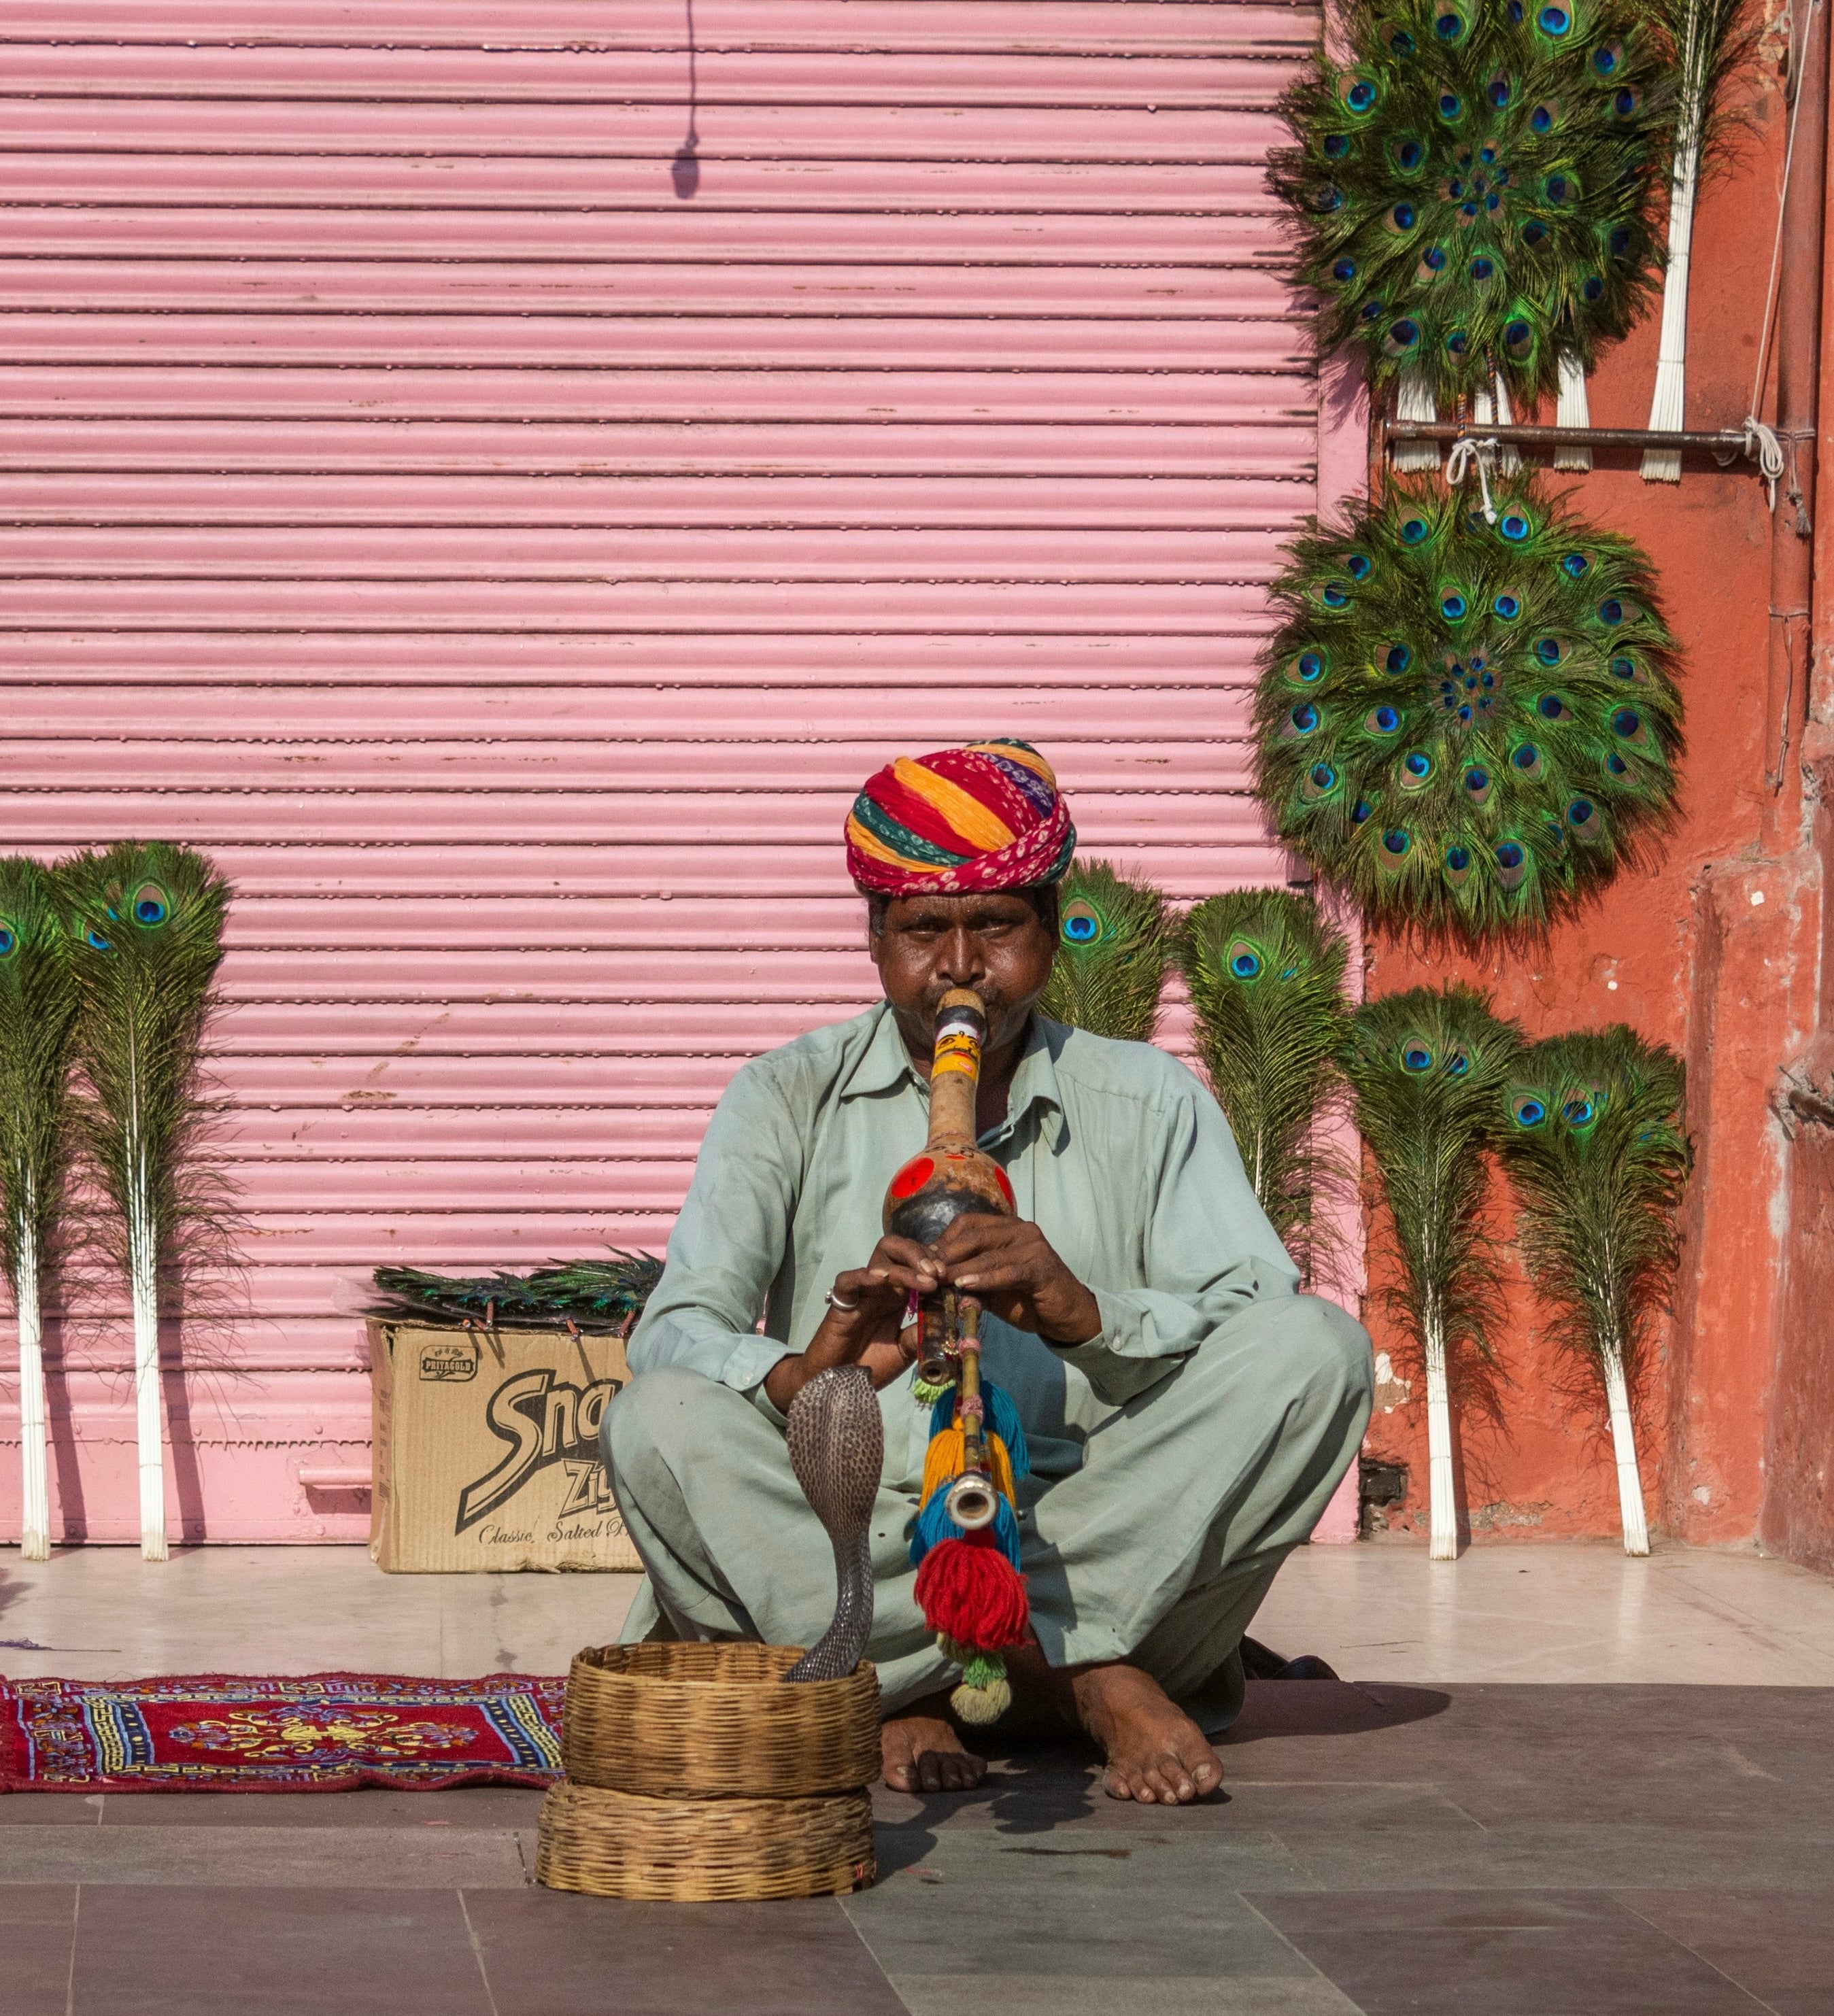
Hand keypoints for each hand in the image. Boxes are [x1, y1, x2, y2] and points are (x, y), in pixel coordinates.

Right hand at [762, 1236, 943, 1412]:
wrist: (838, 1385)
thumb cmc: (870, 1366)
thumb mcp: (904, 1351)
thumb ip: (920, 1335)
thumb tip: (946, 1321)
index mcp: (898, 1296)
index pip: (916, 1263)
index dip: (935, 1264)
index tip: (952, 1277)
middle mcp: (882, 1288)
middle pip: (898, 1249)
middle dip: (921, 1254)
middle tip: (939, 1273)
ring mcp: (862, 1292)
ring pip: (880, 1257)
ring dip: (906, 1264)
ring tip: (927, 1279)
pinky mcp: (841, 1302)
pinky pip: (849, 1279)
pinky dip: (867, 1275)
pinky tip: (884, 1279)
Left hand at [927, 1217, 1101, 1345]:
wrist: (1064, 1315)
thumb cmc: (1026, 1298)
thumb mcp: (990, 1287)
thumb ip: (967, 1280)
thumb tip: (932, 1281)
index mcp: (1005, 1227)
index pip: (966, 1224)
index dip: (942, 1241)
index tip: (921, 1262)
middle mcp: (1019, 1229)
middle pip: (973, 1235)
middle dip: (946, 1254)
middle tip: (924, 1272)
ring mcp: (1032, 1246)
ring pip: (988, 1253)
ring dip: (960, 1267)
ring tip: (939, 1280)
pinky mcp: (1041, 1266)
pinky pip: (1009, 1271)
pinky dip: (986, 1278)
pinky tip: (966, 1286)